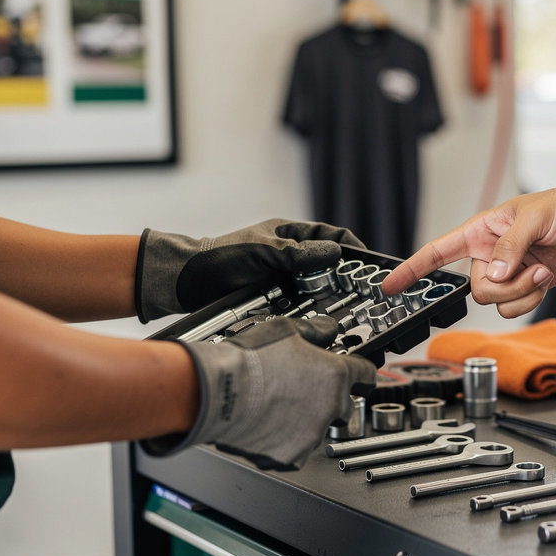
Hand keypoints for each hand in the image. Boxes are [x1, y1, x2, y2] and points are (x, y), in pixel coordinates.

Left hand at [135, 218, 363, 320]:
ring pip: (319, 288)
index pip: (333, 236)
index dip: (353, 248)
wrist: (187, 283)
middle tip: (363, 292)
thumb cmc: (219, 258)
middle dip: (347, 277)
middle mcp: (291, 257)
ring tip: (347, 309)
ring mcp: (285, 279)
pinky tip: (321, 321)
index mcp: (290, 235)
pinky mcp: (277, 300)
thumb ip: (296, 253)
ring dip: (331, 297)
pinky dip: (313, 312)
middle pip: (330, 265)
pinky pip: (302, 305)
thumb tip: (334, 253)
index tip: (369, 265)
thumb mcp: (261, 251)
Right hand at [143, 315, 376, 468]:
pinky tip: (267, 423)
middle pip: (344, 404)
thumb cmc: (248, 361)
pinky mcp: (291, 456)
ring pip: (317, 427)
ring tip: (276, 403)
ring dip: (304, 419)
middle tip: (302, 388)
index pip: (367, 374)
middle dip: (329, 397)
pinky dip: (284, 440)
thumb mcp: (287, 329)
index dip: (360, 370)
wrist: (216, 392)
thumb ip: (316, 330)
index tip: (356, 372)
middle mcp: (331, 407)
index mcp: (336, 376)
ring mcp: (312, 434)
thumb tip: (327, 328)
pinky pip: (295, 449)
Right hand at [381, 182, 555, 318]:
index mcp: (480, 231)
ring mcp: (507, 273)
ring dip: (522, 292)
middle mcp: (488, 254)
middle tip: (530, 267)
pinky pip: (515, 308)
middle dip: (504, 286)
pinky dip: (531, 299)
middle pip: (474, 289)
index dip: (411, 269)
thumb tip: (491, 274)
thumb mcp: (533, 218)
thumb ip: (509, 246)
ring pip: (495, 302)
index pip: (437, 251)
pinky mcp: (526, 287)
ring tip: (541, 269)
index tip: (390, 286)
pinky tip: (545, 279)